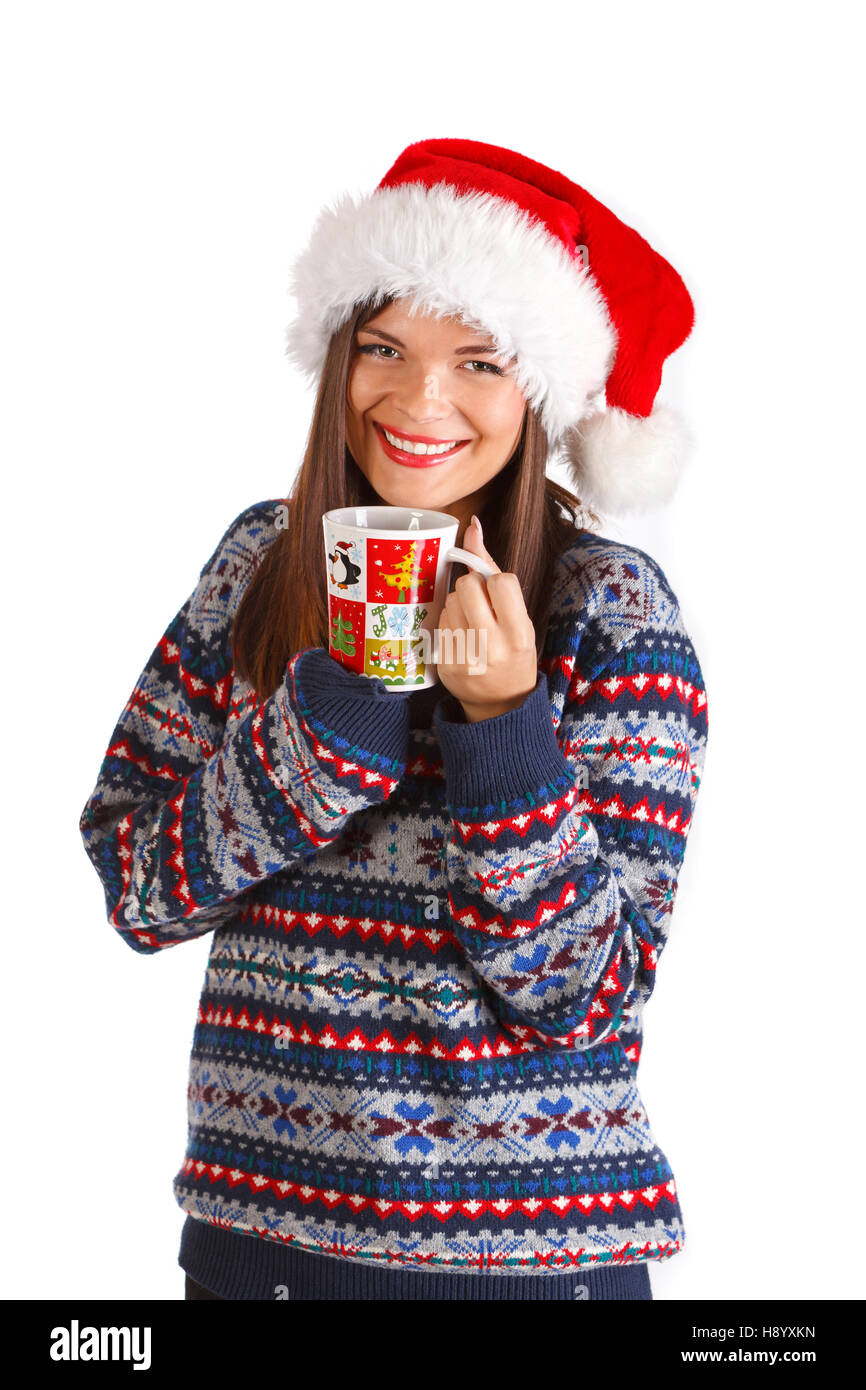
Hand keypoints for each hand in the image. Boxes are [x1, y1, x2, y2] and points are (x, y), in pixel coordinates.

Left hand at [434, 515, 537, 722]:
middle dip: (471, 588)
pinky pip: (439, 622)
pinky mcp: (445, 664)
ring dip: (458, 605)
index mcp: (519, 633)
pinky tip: (461, 638)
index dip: (495, 581)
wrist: (501, 705)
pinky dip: (449, 623)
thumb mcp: (519, 616)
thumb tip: (473, 525)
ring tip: (472, 625)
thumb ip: (493, 570)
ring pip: (449, 602)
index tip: (497, 593)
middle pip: (466, 587)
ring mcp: (465, 657)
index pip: (500, 581)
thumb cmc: (513, 652)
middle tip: (480, 605)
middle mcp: (492, 646)